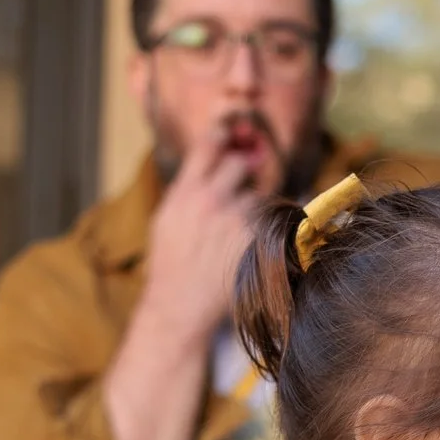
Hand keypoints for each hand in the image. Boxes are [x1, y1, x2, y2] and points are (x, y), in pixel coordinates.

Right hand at [140, 117, 260, 339]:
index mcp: (185, 192)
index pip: (209, 143)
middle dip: (243, 174)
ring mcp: (237, 220)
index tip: (230, 135)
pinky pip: (272, 222)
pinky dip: (266, 230)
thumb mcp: (167, 217)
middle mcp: (212, 200)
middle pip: (241, 164)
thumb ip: (189, 187)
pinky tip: (250, 247)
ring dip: (254, 208)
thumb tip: (214, 160)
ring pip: (258, 196)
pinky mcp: (257, 240)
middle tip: (236, 195)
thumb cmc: (171, 262)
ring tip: (235, 234)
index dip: (222, 135)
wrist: (180, 304)